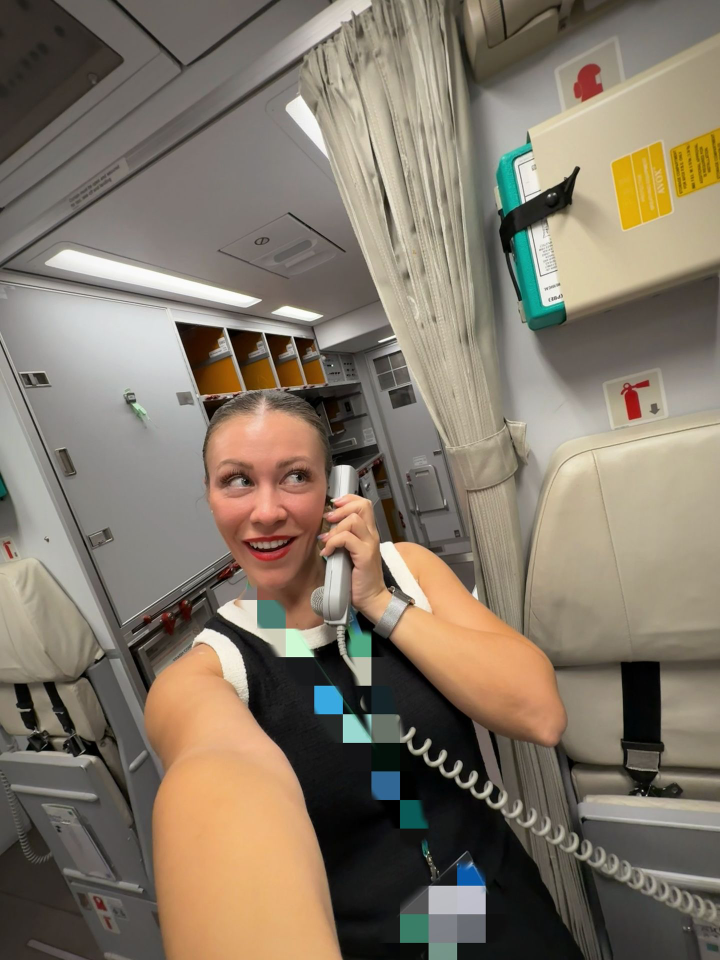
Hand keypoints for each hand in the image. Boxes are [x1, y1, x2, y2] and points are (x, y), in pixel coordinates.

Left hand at [318, 494, 390, 618]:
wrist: (372, 598)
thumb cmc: (358, 578)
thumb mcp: (349, 553)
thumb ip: (343, 539)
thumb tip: (326, 528)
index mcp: (368, 533)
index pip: (364, 504)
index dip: (348, 499)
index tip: (334, 505)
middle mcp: (371, 535)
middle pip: (362, 506)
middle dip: (342, 509)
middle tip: (329, 519)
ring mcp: (369, 544)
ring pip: (353, 520)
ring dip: (335, 529)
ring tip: (326, 541)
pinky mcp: (365, 555)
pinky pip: (347, 539)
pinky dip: (333, 543)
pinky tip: (327, 553)